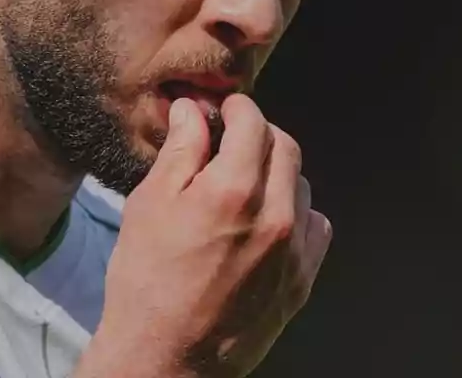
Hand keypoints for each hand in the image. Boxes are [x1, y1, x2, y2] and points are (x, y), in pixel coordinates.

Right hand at [77, 94, 331, 377]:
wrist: (166, 359)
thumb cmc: (147, 283)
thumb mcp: (149, 205)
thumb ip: (180, 150)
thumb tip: (193, 110)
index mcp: (233, 191)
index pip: (253, 123)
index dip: (237, 108)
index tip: (225, 108)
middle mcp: (274, 216)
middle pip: (285, 147)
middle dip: (259, 134)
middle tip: (232, 140)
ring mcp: (294, 251)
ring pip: (301, 185)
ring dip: (277, 174)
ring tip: (243, 186)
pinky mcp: (301, 280)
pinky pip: (314, 226)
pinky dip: (294, 213)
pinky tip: (263, 223)